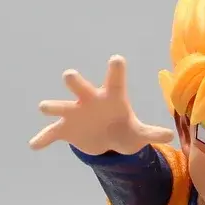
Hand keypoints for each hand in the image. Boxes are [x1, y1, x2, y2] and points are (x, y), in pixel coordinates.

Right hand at [29, 55, 174, 154]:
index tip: (117, 59)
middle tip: (69, 75)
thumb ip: (151, 134)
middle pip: (80, 85)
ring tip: (45, 108)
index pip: (115, 80)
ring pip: (60, 106)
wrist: (108, 139)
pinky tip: (34, 145)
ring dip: (52, 106)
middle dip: (74, 81)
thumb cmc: (125, 129)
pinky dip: (43, 139)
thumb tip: (170, 136)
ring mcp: (75, 113)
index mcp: (111, 96)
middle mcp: (89, 99)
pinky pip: (51, 133)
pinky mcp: (65, 129)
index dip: (116, 70)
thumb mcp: (139, 134)